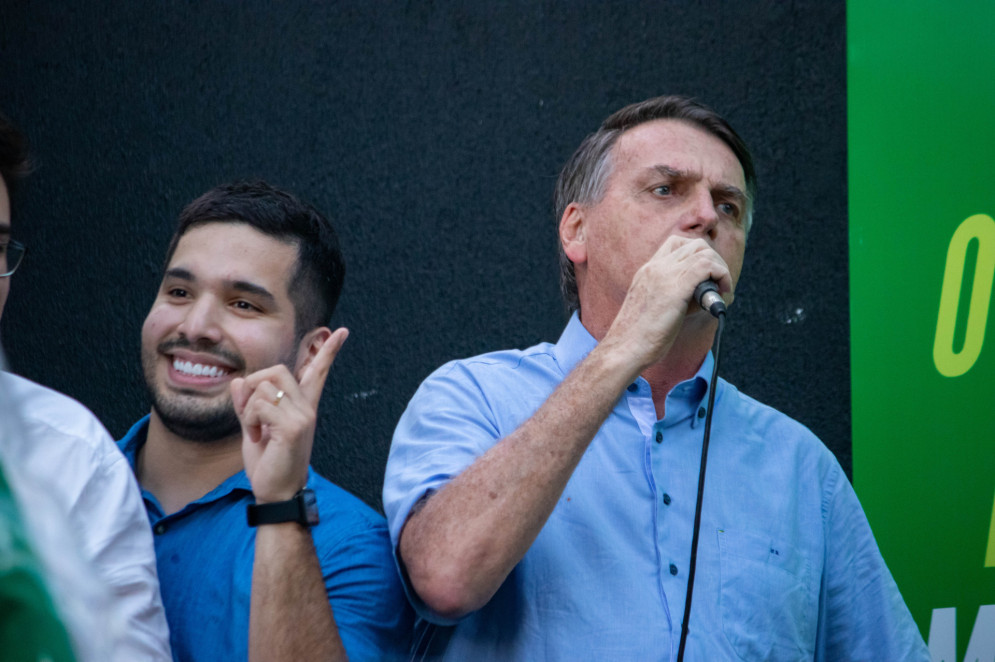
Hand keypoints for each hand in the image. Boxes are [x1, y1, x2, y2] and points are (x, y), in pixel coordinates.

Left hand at [230, 328, 348, 502]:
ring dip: (248, 409)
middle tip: (252, 414)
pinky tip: (257, 438)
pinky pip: (260, 405)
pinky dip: (250, 420)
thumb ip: (247, 403)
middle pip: (278, 369)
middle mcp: (307, 408)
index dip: (328, 351)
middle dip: (255, 385)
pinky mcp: (294, 427)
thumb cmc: (267, 463)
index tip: (342, 332)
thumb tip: (239, 381)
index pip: (317, 372)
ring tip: (256, 432)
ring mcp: (303, 416)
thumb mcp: (253, 427)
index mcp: (302, 407)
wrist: (276, 493)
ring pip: (264, 387)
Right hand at [603, 236, 729, 368]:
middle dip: (713, 260)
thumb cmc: (639, 337)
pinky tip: (722, 293)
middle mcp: (654, 267)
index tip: (706, 276)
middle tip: (718, 283)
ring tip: (721, 289)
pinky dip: (721, 274)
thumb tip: (705, 294)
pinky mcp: (675, 288)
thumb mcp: (654, 306)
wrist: (624, 349)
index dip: (697, 255)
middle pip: (694, 244)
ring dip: (720, 268)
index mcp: (647, 270)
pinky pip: (706, 266)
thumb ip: (676, 295)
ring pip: (703, 251)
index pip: (676, 244)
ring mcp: (663, 274)